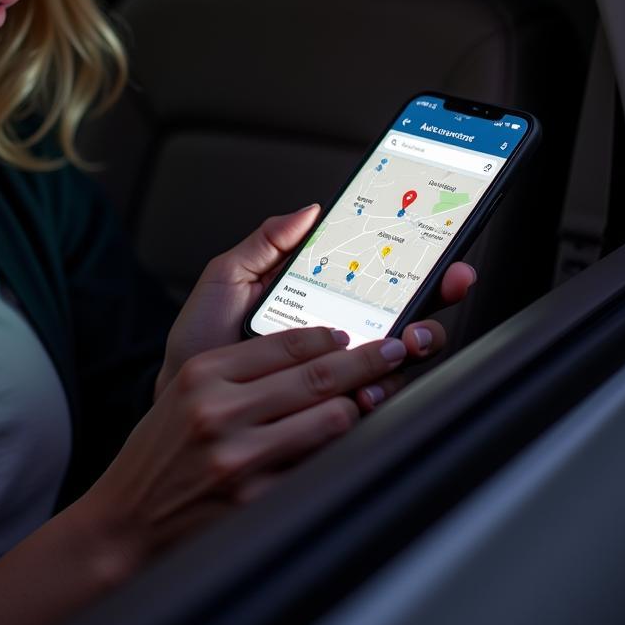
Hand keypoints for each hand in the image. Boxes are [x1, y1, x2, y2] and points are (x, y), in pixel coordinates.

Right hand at [81, 325, 411, 561]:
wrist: (129, 517)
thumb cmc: (162, 451)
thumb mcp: (187, 392)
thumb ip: (241, 369)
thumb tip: (315, 352)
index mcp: (202, 374)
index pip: (284, 343)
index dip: (329, 336)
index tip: (350, 336)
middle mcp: (219, 410)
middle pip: (315, 375)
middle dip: (366, 361)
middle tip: (393, 351)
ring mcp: (240, 457)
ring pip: (329, 419)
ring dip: (357, 408)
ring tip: (366, 400)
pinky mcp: (257, 498)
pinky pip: (320, 465)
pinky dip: (339, 450)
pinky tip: (346, 441)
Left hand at [155, 204, 475, 397]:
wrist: (177, 394)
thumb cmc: (203, 339)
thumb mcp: (227, 280)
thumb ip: (266, 244)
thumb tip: (310, 210)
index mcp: (321, 301)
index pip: (380, 280)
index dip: (416, 266)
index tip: (440, 254)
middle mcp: (339, 338)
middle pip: (406, 316)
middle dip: (437, 298)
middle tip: (446, 286)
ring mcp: (340, 377)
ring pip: (400, 360)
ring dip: (416, 344)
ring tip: (405, 338)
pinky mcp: (331, 414)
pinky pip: (372, 402)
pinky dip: (381, 391)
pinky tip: (370, 386)